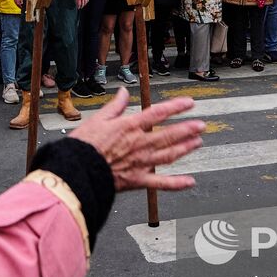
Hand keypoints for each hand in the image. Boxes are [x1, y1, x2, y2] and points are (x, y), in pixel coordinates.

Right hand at [68, 87, 203, 191]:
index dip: (176, 107)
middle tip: (202, 125)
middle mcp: (139, 144)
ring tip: (198, 142)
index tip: (189, 103)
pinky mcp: (137, 180)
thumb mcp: (97, 119)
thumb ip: (115, 106)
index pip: (158, 113)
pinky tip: (190, 182)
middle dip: (187, 129)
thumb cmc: (83, 146)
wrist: (75, 172)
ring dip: (185, 148)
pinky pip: (160, 183)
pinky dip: (176, 184)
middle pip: (169, 135)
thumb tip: (123, 92)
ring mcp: (140, 163)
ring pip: (169, 155)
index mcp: (129, 127)